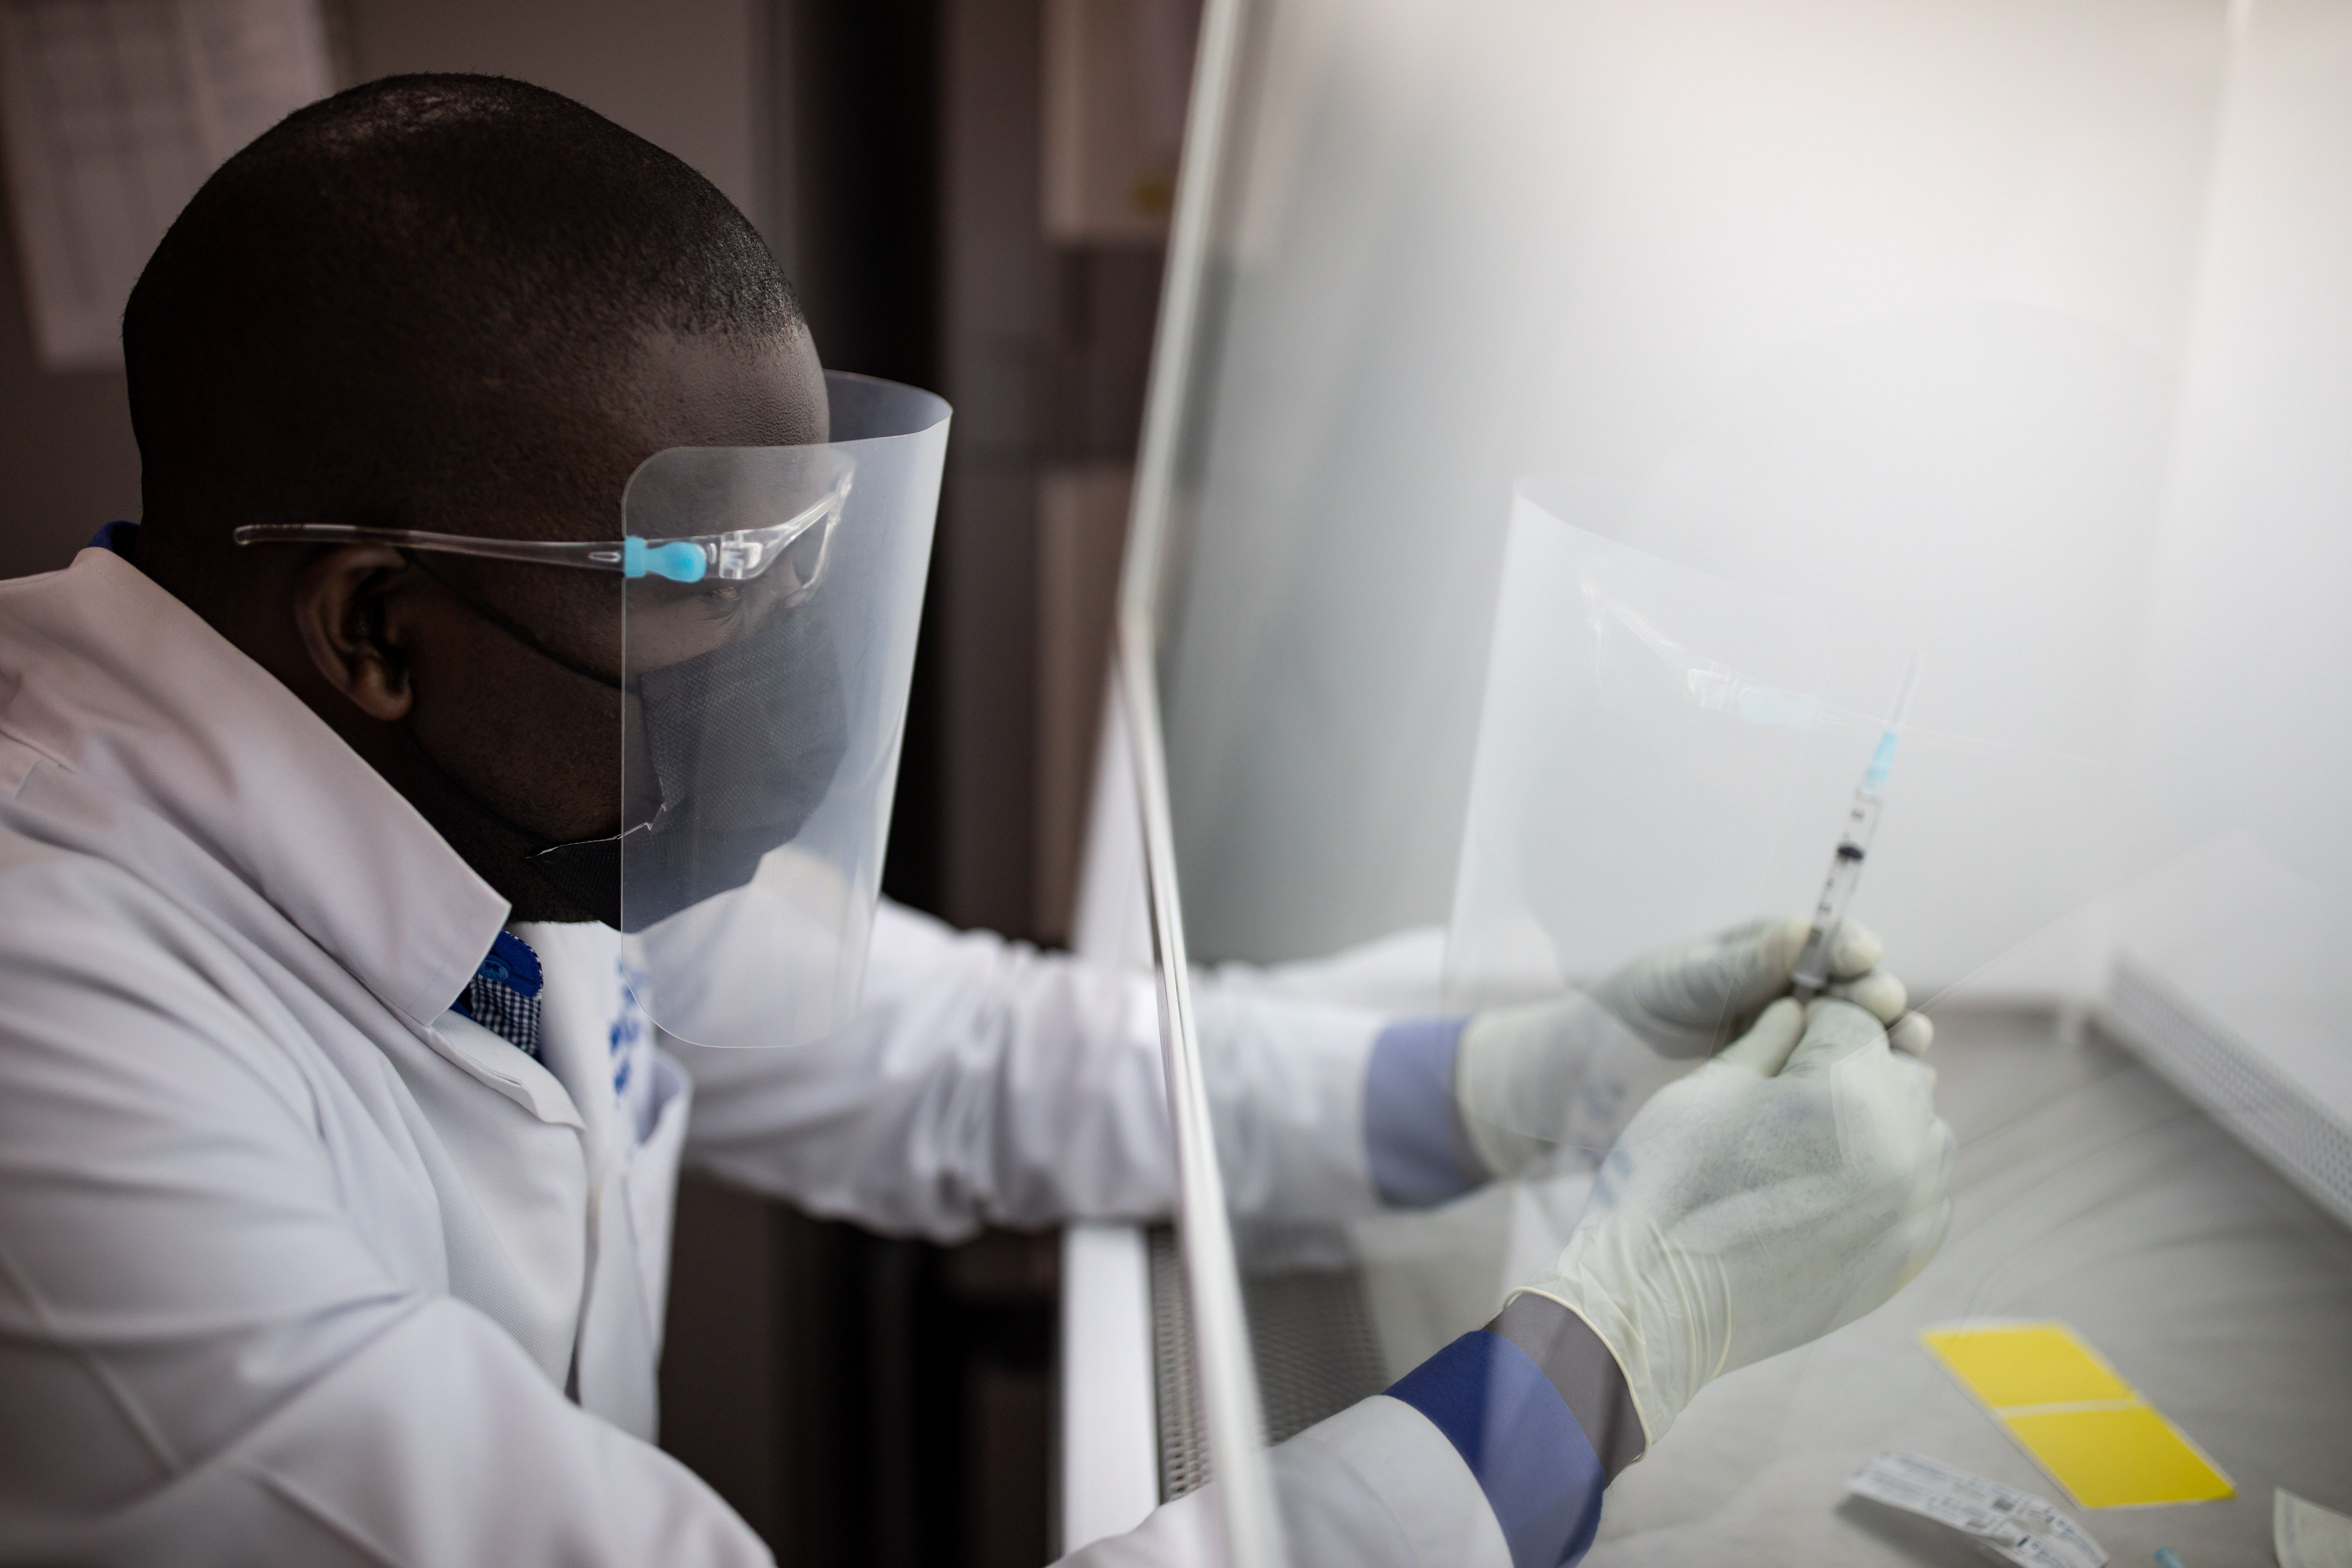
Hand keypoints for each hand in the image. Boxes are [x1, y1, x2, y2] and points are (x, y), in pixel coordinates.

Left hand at [1454, 917, 1929, 1176]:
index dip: (1848, 947)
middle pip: (1855, 994)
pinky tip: (1894, 1098)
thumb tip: (1799, 933)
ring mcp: (1796, 1057)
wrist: (1585, 1092)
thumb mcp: (1676, 984)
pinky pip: (1839, 1095)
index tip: (1858, 956)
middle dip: (1876, 996)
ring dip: (1890, 1044)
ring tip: (1908, 1047)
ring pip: (1860, 1045)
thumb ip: (1734, 966)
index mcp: (1765, 959)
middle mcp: (1791, 1004)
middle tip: (1883, 1006)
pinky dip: (1871, 1093)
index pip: (1824, 945)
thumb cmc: (1622, 1020)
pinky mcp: (1793, 1108)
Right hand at [1509, 997, 1954, 1445]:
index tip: (1773, 1045)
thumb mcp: (1710, 1085)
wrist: (1656, 1304)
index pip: (1852, 1018)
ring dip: (1878, 1122)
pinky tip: (1826, 1191)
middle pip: (1898, 1071)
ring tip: (1807, 1147)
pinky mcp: (1906, 1257)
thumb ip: (1770, 1038)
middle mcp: (1903, 1147)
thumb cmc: (1670, 1183)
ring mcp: (1913, 1210)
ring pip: (1921, 1130)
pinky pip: (1922, 1192)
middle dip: (1850, 1070)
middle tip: (1784, 1100)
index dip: (1807, 1022)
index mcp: (1851, 1090)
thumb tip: (1803, 1012)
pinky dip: (1888, 1178)